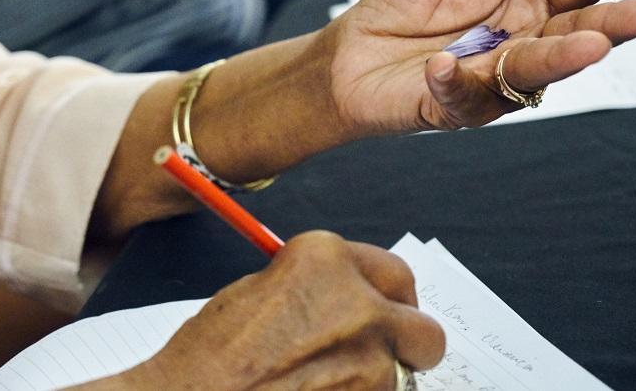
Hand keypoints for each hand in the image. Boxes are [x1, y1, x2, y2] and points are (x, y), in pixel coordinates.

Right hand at [111, 231, 443, 389]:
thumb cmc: (212, 352)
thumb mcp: (262, 288)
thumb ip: (316, 287)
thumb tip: (347, 300)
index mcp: (326, 258)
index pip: (394, 272)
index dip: (389, 297)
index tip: (383, 310)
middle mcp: (359, 302)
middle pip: (423, 328)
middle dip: (407, 343)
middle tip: (380, 354)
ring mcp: (370, 359)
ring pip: (402, 376)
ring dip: (376, 380)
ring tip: (324, 383)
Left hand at [325, 0, 635, 134]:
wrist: (347, 52)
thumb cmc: (402, 2)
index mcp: (526, 4)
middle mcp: (520, 45)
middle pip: (574, 34)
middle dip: (611, 24)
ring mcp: (491, 81)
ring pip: (533, 73)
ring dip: (560, 59)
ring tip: (592, 44)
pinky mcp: (453, 108)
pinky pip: (460, 96)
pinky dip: (452, 80)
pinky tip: (440, 62)